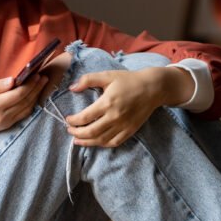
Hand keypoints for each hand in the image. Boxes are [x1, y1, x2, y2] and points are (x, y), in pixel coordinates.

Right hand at [0, 74, 47, 137]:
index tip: (37, 74)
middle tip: (44, 77)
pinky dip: (31, 104)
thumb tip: (13, 80)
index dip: (30, 84)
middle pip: (25, 101)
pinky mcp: (9, 125)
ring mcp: (7, 122)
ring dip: (36, 96)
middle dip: (36, 88)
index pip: (18, 94)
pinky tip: (35, 96)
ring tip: (42, 84)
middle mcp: (3, 116)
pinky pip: (24, 114)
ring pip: (27, 108)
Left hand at [65, 67, 192, 146]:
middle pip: (91, 132)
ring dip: (87, 142)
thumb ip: (88, 80)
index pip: (85, 117)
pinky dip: (102, 144)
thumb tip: (72, 88)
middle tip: (70, 130)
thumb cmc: (129, 80)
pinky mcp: (130, 130)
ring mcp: (123, 126)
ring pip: (101, 140)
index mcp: (107, 103)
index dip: (73, 121)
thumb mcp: (107, 75)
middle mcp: (114, 117)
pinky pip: (114, 142)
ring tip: (77, 140)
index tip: (67, 119)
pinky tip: (96, 142)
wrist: (153, 88)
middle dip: (77, 133)